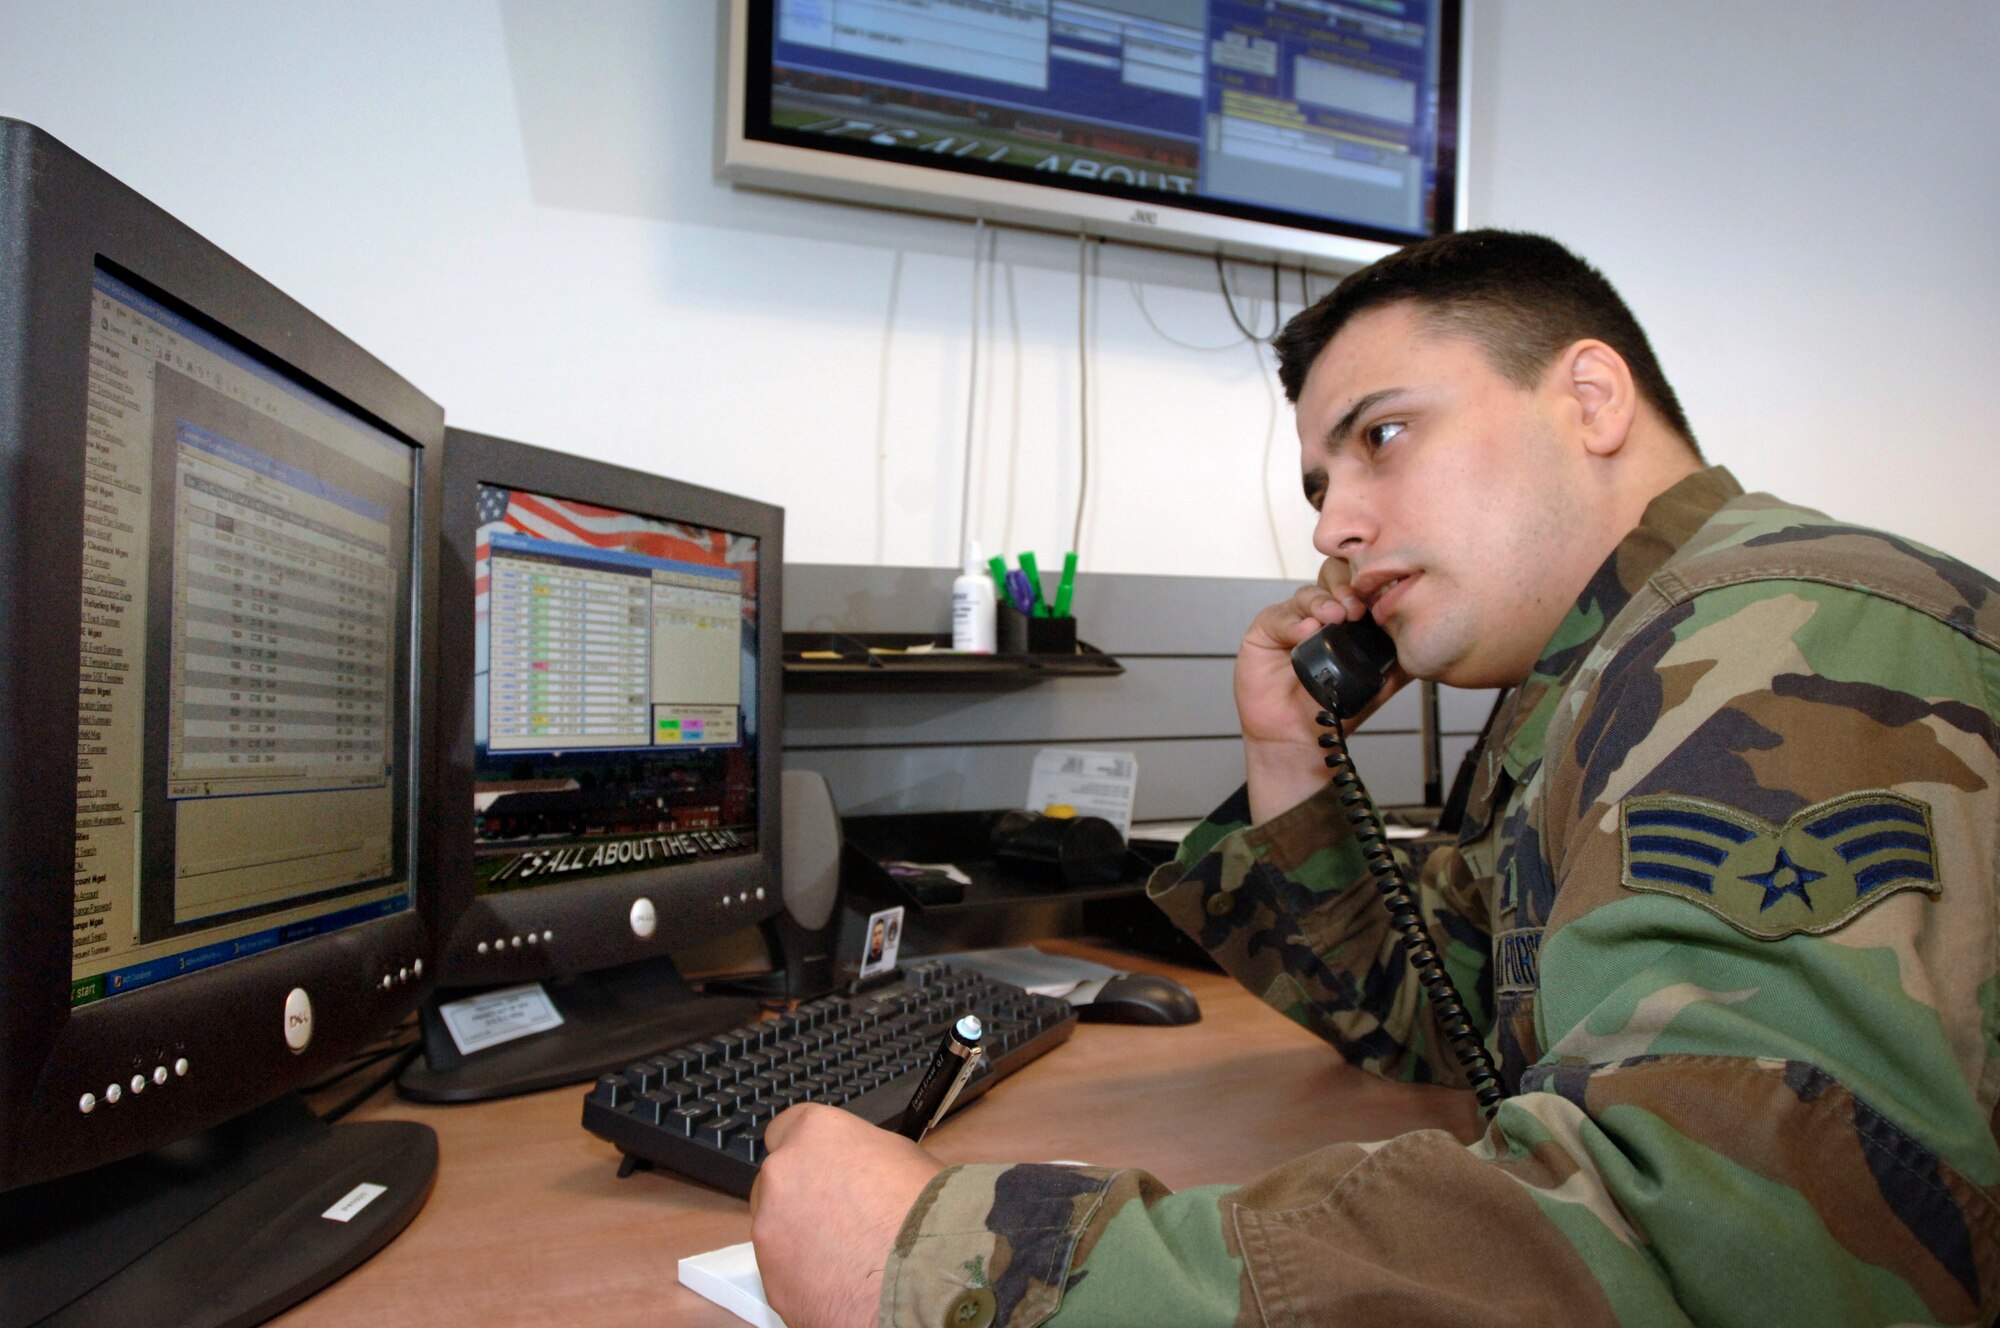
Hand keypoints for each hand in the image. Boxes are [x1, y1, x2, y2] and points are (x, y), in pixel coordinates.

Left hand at [749, 1104, 944, 1327]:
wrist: (926, 1277)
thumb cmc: (926, 1212)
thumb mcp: (901, 1156)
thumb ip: (858, 1155)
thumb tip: (853, 1167)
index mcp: (815, 1133)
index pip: (785, 1129)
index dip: (806, 1152)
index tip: (818, 1167)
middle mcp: (782, 1174)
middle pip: (775, 1181)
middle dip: (799, 1195)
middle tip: (837, 1216)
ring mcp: (769, 1228)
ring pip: (773, 1227)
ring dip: (798, 1235)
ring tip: (843, 1254)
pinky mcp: (770, 1277)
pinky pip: (780, 1269)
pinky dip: (801, 1273)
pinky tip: (838, 1280)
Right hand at [1236, 559, 1408, 823]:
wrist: (1300, 739)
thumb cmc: (1333, 709)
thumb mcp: (1379, 682)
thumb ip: (1400, 658)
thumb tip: (1425, 639)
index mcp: (1347, 616)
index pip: (1358, 581)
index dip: (1369, 582)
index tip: (1382, 598)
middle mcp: (1320, 612)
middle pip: (1332, 575)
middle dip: (1347, 586)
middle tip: (1357, 608)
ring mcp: (1292, 619)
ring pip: (1308, 593)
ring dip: (1324, 602)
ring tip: (1336, 618)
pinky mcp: (1266, 631)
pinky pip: (1280, 616)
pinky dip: (1294, 622)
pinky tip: (1307, 632)